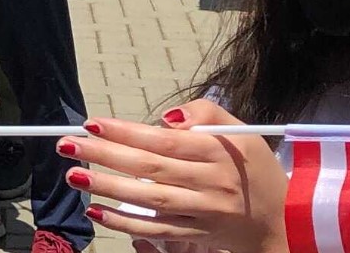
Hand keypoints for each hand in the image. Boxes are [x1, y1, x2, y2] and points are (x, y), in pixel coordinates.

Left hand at [69, 101, 288, 252]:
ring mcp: (203, 212)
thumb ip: (205, 113)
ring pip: (149, 200)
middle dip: (105, 156)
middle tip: (68, 145)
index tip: (92, 124)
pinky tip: (96, 211)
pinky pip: (156, 230)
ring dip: (108, 188)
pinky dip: (125, 223)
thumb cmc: (252, 167)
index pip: (165, 141)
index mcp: (220, 153)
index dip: (127, 133)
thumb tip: (165, 118)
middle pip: (151, 169)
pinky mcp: (196, 235)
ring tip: (74, 175)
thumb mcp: (240, 131)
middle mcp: (212, 183)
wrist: (281, 218)